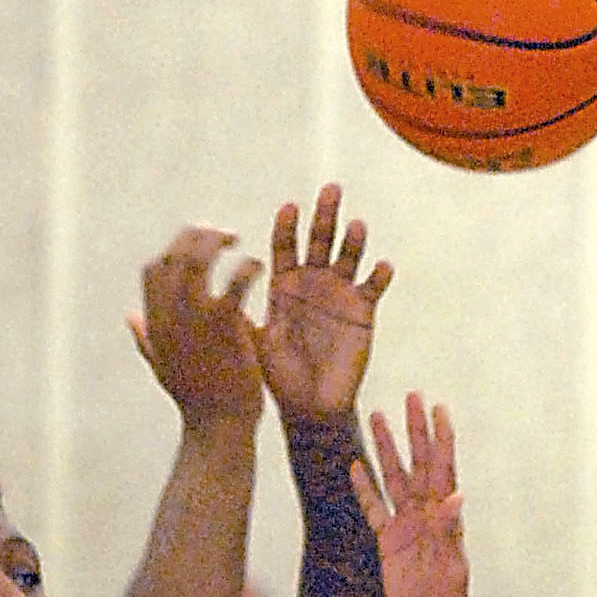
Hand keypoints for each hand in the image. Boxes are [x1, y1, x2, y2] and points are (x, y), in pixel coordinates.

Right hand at [128, 225, 263, 432]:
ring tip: (236, 241)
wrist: (219, 429)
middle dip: (196, 235)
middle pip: (174, 255)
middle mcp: (169, 315)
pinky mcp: (224, 324)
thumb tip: (129, 316)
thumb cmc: (198, 403)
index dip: (174, 251)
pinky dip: (245, 266)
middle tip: (222, 235)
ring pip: (197, 259)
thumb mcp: (163, 368)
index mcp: (155, 323)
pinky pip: (234, 279)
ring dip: (216, 241)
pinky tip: (255, 265)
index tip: (196, 248)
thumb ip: (145, 339)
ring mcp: (194, 318)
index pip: (154, 269)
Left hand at [255, 184, 392, 422]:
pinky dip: (379, 276)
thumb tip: (214, 297)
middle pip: (319, 240)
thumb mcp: (255, 343)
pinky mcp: (363, 312)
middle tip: (331, 189)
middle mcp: (312, 283)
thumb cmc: (280, 376)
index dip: (287, 227)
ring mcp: (339, 294)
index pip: (285, 246)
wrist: (311, 406)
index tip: (289, 208)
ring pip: (348, 257)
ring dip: (353, 241)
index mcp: (284, 286)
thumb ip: (239, 317)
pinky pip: (373, 288)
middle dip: (324, 215)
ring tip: (356, 226)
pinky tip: (382, 266)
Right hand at [350, 395, 469, 596]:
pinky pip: (374, 508)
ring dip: (386, 449)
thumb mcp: (450, 565)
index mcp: (444, 515)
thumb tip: (456, 496)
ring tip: (377, 417)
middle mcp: (426, 513)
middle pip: (418, 463)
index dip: (441, 438)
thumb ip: (448, 530)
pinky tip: (356, 466)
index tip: (438, 408)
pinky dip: (365, 488)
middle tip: (411, 397)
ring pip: (394, 478)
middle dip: (414, 430)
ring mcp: (406, 524)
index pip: (443, 468)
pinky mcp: (388, 541)